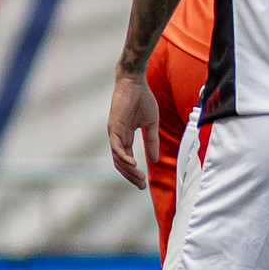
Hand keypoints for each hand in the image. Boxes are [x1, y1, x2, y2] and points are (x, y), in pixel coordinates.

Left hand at [107, 70, 160, 188]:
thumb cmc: (143, 100)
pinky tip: (134, 164)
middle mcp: (117, 138)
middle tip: (141, 186)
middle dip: (131, 176)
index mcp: (125, 137)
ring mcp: (114, 133)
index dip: (134, 173)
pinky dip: (123, 157)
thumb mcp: (151, 124)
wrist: (135, 83)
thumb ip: (152, 141)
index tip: (144, 184)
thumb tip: (154, 160)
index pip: (127, 160)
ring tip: (140, 179)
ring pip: (118, 159)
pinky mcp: (114, 128)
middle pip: (120, 163)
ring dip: (128, 171)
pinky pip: (117, 147)